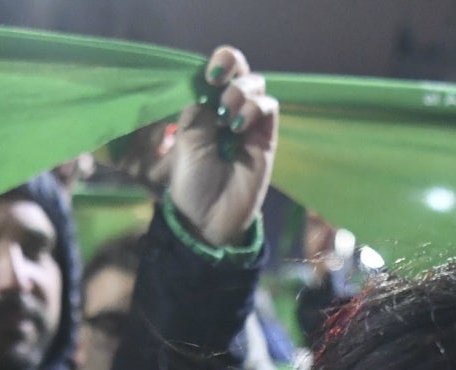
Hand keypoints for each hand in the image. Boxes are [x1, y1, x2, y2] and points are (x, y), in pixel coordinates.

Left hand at [167, 46, 277, 249]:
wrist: (208, 218)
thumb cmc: (191, 182)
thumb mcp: (186, 140)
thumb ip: (200, 108)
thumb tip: (211, 87)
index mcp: (205, 107)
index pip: (215, 72)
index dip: (216, 64)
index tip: (208, 74)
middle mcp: (227, 110)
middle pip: (239, 71)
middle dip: (230, 66)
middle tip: (217, 82)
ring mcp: (248, 123)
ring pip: (256, 86)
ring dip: (241, 92)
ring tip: (228, 116)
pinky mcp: (265, 139)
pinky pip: (269, 109)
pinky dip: (255, 108)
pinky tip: (239, 126)